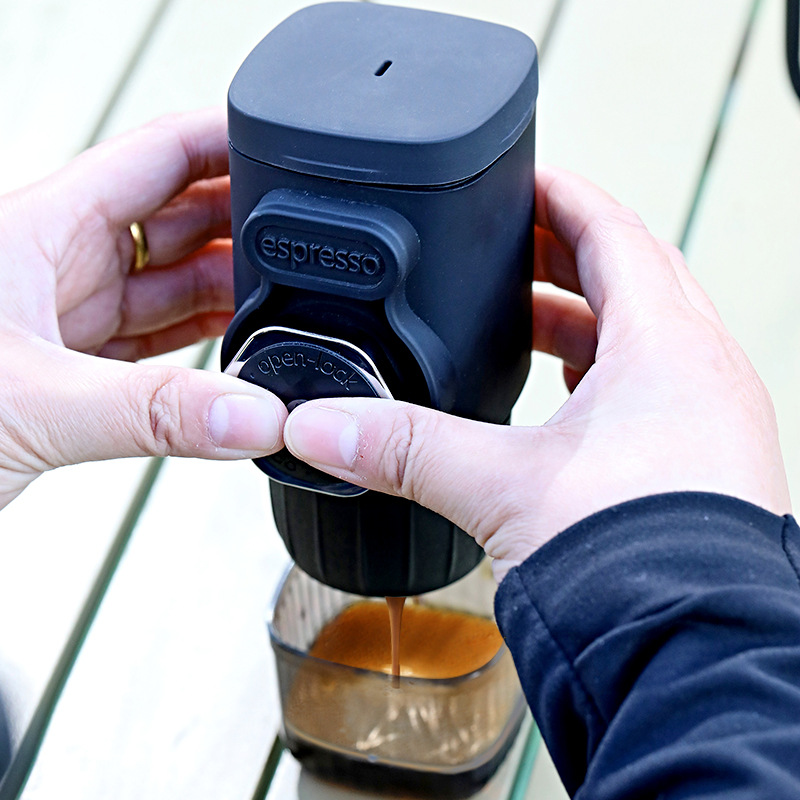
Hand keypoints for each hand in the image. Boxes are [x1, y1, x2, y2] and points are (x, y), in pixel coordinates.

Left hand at [0, 108, 285, 508]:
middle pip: (176, 218)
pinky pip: (157, 339)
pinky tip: (236, 351)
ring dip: (228, 292)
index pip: (154, 156)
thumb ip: (155, 412)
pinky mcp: (73, 367)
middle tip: (308, 247)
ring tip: (288, 302)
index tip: (285, 147)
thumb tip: (253, 414)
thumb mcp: (31, 404)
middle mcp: (58, 261)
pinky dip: (201, 345)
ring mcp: (67, 314)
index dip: (223, 140)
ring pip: (170, 283)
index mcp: (41, 228)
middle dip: (242, 225)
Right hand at [282, 166, 790, 580]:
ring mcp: (710, 418)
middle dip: (560, 256)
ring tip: (517, 321)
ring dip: (580, 319)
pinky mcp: (700, 463)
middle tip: (501, 251)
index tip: (517, 180)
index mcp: (668, 346)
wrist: (691, 661)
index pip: (614, 230)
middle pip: (630, 275)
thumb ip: (403, 447)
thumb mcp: (501, 487)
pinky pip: (652, 386)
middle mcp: (703, 372)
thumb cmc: (639, 567)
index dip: (560, 195)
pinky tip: (556, 402)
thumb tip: (322, 423)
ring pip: (643, 334)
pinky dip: (601, 374)